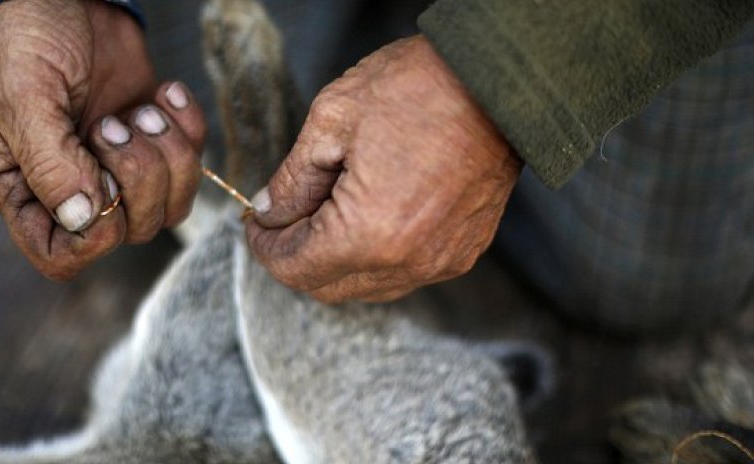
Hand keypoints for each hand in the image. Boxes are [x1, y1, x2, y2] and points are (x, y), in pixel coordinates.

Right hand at [0, 0, 205, 279]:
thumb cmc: (23, 37)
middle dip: (139, 177)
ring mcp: (117, 166)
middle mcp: (73, 187)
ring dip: (170, 155)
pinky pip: (193, 163)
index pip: (63, 254)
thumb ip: (50, 162)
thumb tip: (83, 218)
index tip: (104, 188)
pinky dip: (189, 128)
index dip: (96, 238)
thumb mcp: (23, 95)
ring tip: (143, 109)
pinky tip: (165, 93)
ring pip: (171, 205)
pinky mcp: (152, 139)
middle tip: (115, 123)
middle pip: (131, 230)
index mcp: (26, 188)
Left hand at [245, 35, 520, 302]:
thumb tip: (269, 211)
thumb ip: (293, 179)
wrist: (502, 82)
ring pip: (365, 286)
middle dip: (296, 256)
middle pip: (327, 288)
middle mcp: (407, 261)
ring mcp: (440, 262)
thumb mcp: (333, 120)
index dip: (265, 247)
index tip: (256, 223)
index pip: (295, 268)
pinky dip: (374, 257)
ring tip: (326, 211)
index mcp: (368, 232)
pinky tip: (369, 216)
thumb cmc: (419, 88)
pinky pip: (404, 274)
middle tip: (284, 216)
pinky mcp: (463, 252)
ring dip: (335, 260)